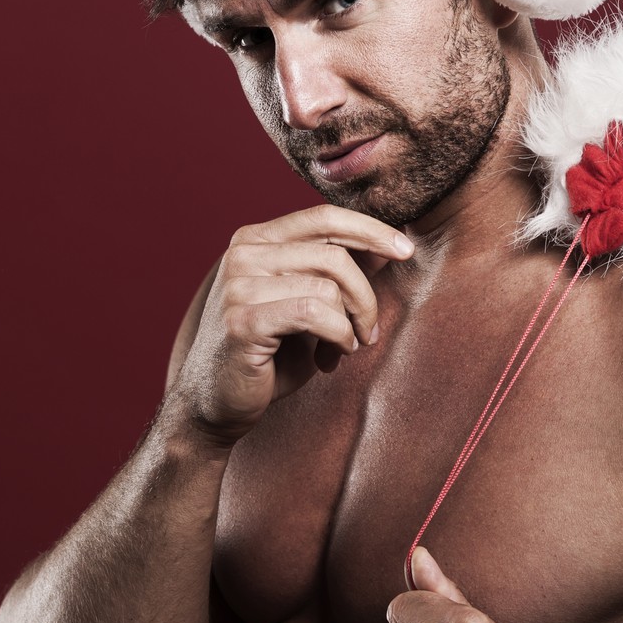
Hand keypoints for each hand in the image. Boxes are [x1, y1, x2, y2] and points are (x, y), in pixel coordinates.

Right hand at [170, 204, 412, 445]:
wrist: (216, 404)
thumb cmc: (268, 355)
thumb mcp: (309, 305)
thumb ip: (339, 275)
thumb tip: (391, 246)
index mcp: (256, 240)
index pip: (324, 218)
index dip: (371, 230)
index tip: (405, 251)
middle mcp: (243, 254)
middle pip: (334, 254)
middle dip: (365, 297)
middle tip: (369, 331)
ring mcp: (238, 285)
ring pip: (328, 286)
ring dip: (352, 324)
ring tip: (344, 348)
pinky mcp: (243, 320)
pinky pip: (314, 314)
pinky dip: (337, 336)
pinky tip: (332, 357)